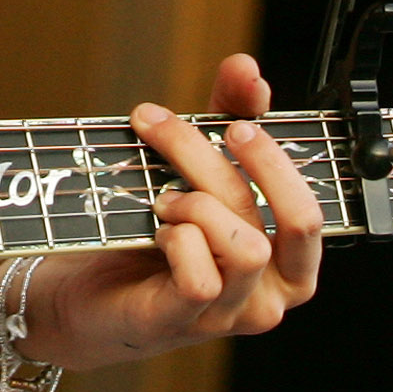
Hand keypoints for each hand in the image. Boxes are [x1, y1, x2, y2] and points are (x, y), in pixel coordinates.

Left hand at [16, 52, 322, 369]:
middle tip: (162, 127)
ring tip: (161, 199)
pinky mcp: (187, 322)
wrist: (83, 294)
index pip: (310, 211)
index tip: (235, 123)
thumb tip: (247, 69)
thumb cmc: (155, 231)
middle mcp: (273, 294)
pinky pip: (201, 276)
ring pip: (245, 245)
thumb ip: (229, 115)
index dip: (276, 161)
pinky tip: (156, 232)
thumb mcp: (198, 168)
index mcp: (288, 260)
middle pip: (279, 218)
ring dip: (195, 204)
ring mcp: (233, 314)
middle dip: (218, 160)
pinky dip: (176, 240)